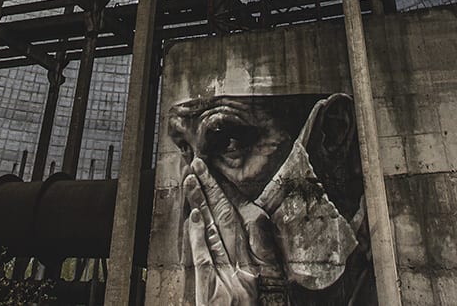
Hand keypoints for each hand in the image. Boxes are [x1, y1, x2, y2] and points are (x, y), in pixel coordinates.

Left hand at [183, 158, 280, 304]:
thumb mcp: (264, 293)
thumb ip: (262, 257)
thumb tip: (257, 221)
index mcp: (261, 273)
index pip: (244, 225)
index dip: (230, 198)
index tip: (217, 176)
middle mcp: (249, 274)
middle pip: (229, 222)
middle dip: (214, 190)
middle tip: (200, 164)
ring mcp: (232, 285)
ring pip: (216, 233)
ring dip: (203, 203)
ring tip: (192, 178)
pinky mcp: (214, 296)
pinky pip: (206, 259)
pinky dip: (200, 235)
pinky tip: (195, 214)